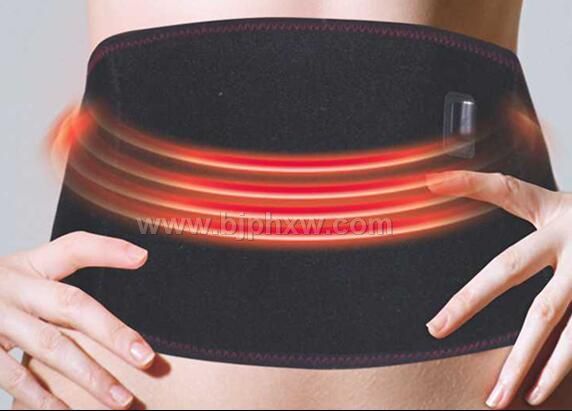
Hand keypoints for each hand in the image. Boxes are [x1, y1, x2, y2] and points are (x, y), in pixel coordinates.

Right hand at [0, 232, 154, 409]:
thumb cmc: (1, 292)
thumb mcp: (27, 272)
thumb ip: (69, 272)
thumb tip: (137, 260)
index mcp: (31, 265)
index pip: (73, 247)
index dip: (108, 250)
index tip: (143, 258)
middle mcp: (15, 288)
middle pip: (72, 305)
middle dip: (112, 333)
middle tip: (145, 358)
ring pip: (50, 346)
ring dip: (89, 375)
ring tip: (120, 399)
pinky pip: (14, 376)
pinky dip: (42, 398)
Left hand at [426, 171, 571, 408]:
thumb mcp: (562, 208)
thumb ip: (518, 200)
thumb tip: (448, 183)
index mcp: (557, 214)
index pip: (508, 192)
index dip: (472, 183)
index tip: (432, 180)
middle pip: (510, 267)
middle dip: (470, 299)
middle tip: (435, 327)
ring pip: (552, 320)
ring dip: (523, 360)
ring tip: (498, 394)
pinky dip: (560, 369)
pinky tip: (537, 391)